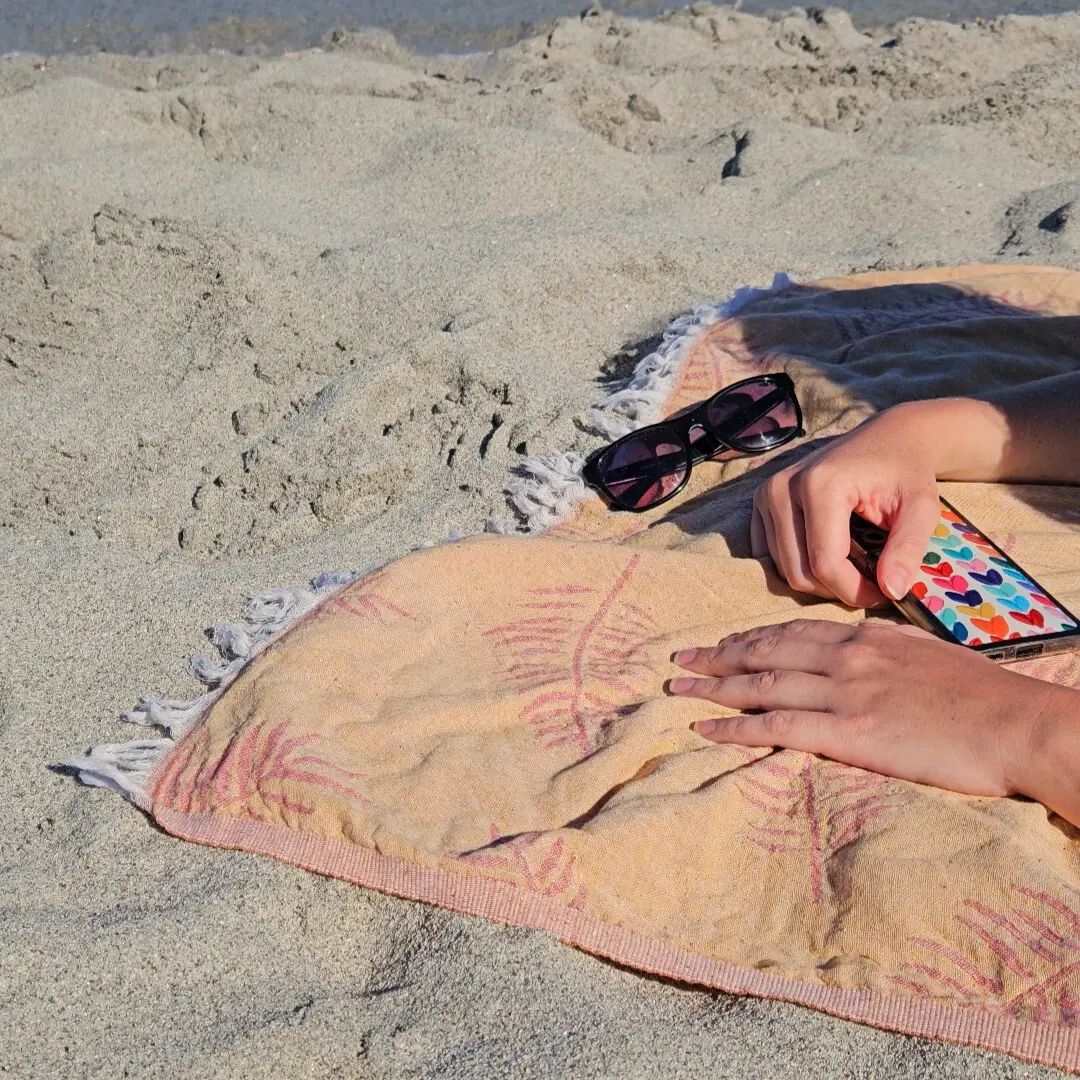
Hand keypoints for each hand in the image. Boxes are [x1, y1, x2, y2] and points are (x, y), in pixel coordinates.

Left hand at [669, 619, 1062, 798]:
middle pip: (765, 651)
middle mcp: (846, 656)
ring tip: (679, 688)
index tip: (722, 643)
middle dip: (718, 656)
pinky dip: (735, 725)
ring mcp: (845, 692)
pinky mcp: (849, 732)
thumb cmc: (980, 696)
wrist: (1017, 724)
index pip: (791, 631)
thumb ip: (882, 649)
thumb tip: (858, 648)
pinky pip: (776, 725)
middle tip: (682, 662)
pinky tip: (707, 727)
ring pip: (761, 683)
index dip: (749, 637)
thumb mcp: (923, 654)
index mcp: (865, 637)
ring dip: (713, 686)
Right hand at [752, 403, 944, 606]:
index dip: (855, 591)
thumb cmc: (907, 473)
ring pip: (783, 568)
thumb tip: (892, 591)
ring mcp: (767, 493)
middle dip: (836, 589)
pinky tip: (828, 555)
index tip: (885, 594)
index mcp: (820, 485)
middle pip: (798, 571)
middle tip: (870, 583)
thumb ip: (908, 549)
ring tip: (853, 569)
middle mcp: (783, 487)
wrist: (889, 437)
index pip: (824, 563)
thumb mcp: (922, 509)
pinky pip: (770, 555)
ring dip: (818, 580)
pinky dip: (799, 566)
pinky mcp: (761, 500)